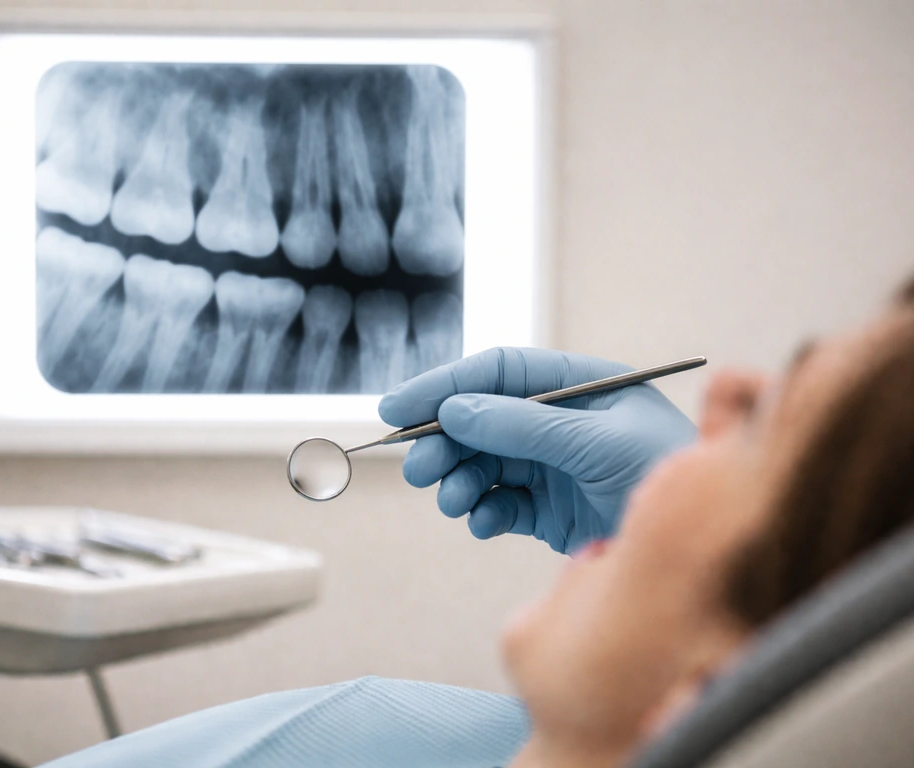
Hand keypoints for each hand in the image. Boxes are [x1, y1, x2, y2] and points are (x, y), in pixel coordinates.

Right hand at [378, 348, 696, 553]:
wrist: (705, 546)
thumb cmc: (668, 474)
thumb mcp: (596, 442)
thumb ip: (523, 426)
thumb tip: (455, 411)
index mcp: (577, 387)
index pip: (497, 373)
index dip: (443, 384)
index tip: (396, 407)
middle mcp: (559, 423)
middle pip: (480, 420)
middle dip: (444, 441)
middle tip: (420, 469)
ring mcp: (552, 467)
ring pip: (482, 464)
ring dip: (459, 480)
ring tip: (453, 500)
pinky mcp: (548, 510)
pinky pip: (499, 504)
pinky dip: (483, 513)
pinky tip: (484, 523)